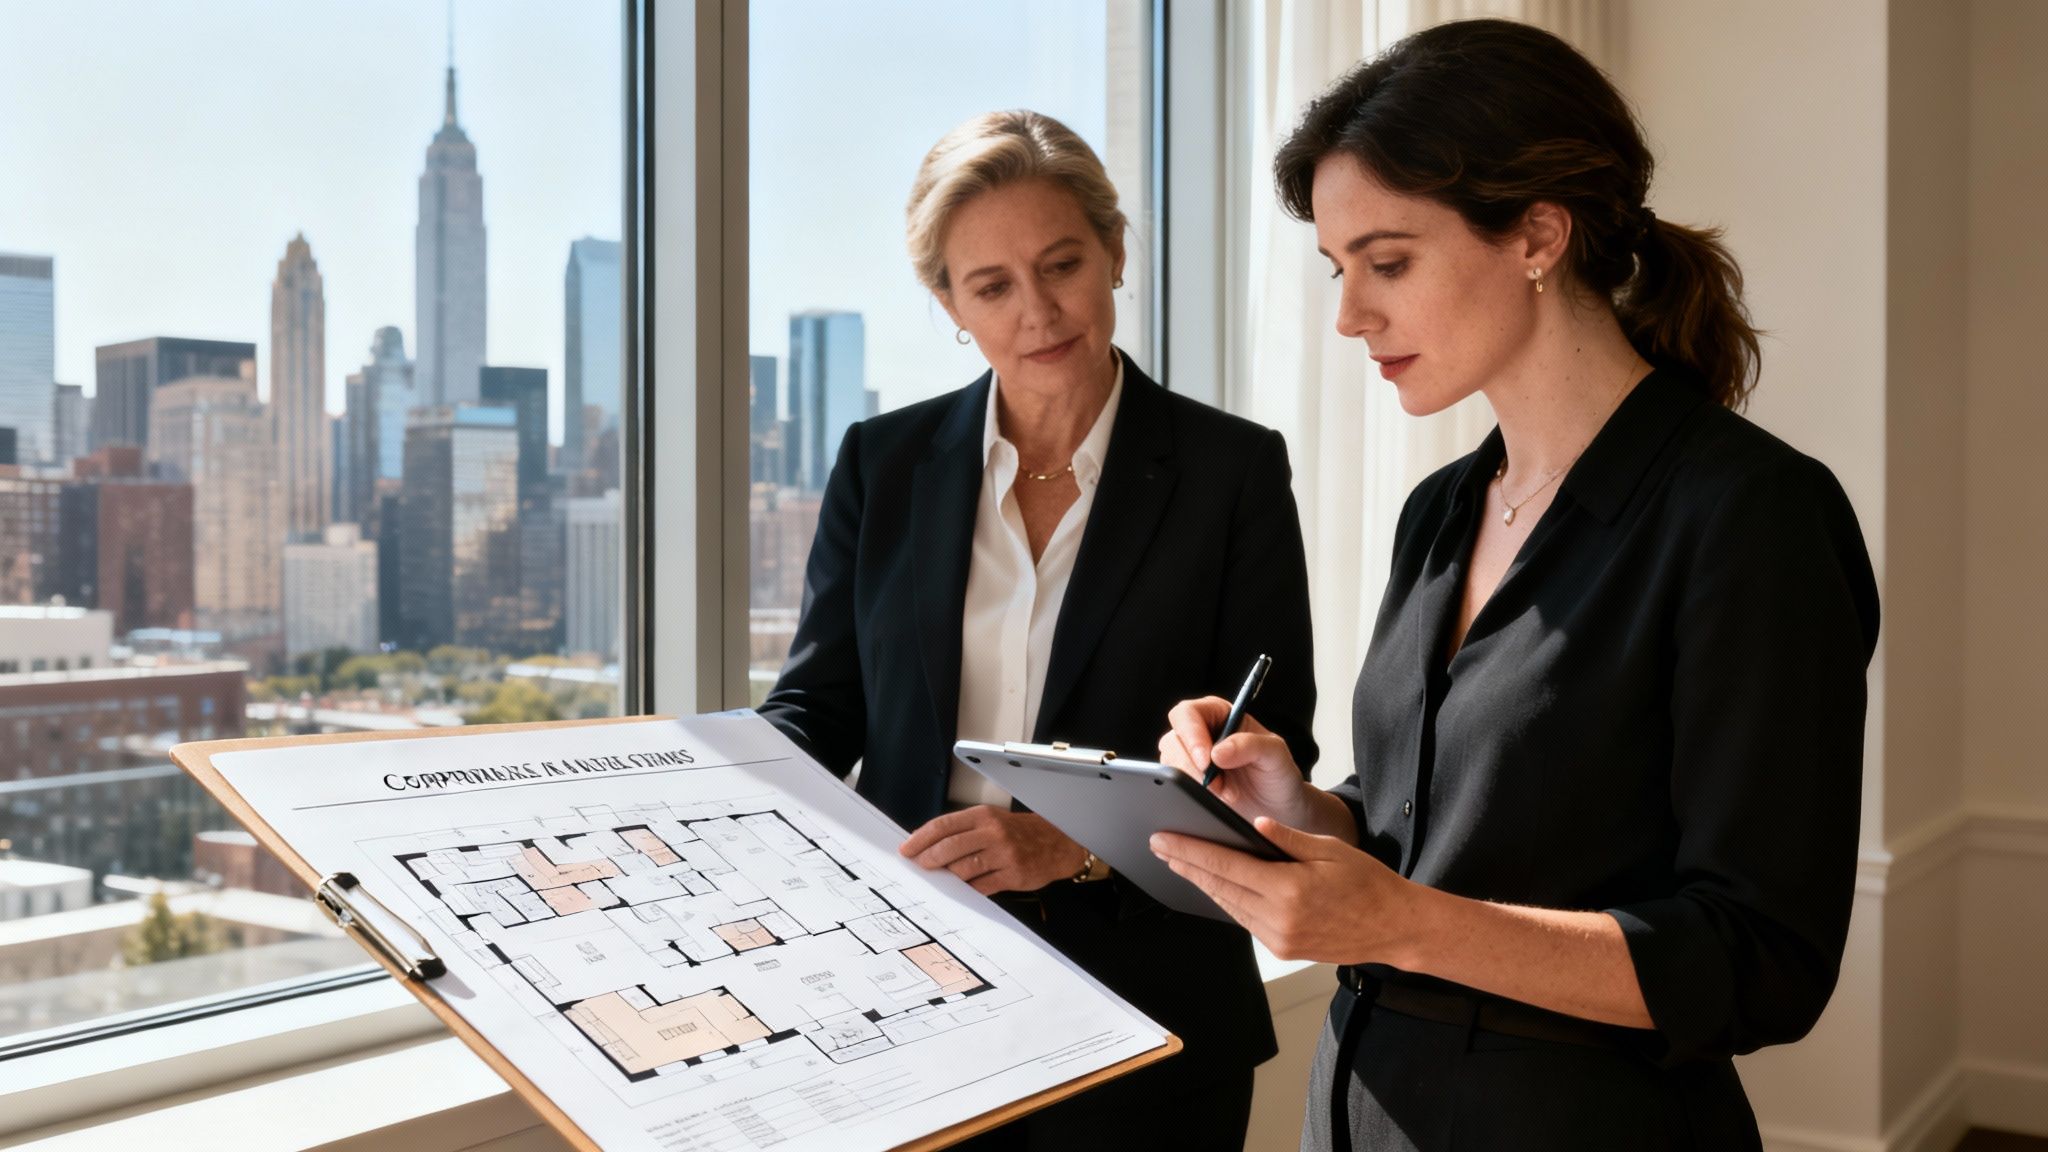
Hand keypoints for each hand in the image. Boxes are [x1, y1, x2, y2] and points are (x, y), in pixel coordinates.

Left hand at [900, 806, 1085, 895]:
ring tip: (942, 879)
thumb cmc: (1020, 832)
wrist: (1058, 843)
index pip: (944, 825)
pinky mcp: (1012, 875)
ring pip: (963, 869)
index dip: (921, 838)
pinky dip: (968, 889)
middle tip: (919, 867)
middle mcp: (993, 832)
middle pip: (949, 847)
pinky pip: (980, 887)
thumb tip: (929, 845)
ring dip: (948, 877)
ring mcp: (1003, 855)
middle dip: (928, 859)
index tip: (907, 849)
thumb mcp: (993, 820)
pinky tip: (963, 888)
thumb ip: (964, 830)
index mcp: (984, 815)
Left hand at [1150, 817, 1416, 964]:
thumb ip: (1288, 838)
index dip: (1191, 851)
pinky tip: (1215, 886)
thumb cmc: (1368, 884)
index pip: (1226, 866)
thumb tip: (1255, 825)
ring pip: (1229, 906)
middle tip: (1160, 847)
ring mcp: (1279, 939)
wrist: (1394, 928)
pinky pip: (1245, 920)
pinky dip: (1227, 900)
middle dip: (1187, 865)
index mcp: (1289, 889)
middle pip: (1220, 887)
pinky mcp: (1283, 949)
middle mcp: (1279, 919)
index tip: (1165, 839)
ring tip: (1179, 863)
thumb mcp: (1330, 850)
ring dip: (1202, 883)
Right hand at [1158, 696, 1314, 827]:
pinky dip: (1189, 795)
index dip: (1192, 735)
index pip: (1188, 713)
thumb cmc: (1278, 774)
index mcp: (1218, 714)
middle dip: (1193, 767)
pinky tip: (1213, 801)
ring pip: (1169, 765)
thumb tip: (1217, 752)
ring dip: (1193, 783)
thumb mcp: (1275, 754)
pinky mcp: (1186, 783)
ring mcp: (1189, 758)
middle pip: (1173, 740)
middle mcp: (1199, 733)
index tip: (1207, 761)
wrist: (1278, 809)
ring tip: (1224, 795)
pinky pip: (1172, 786)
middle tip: (1218, 786)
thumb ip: (1250, 746)